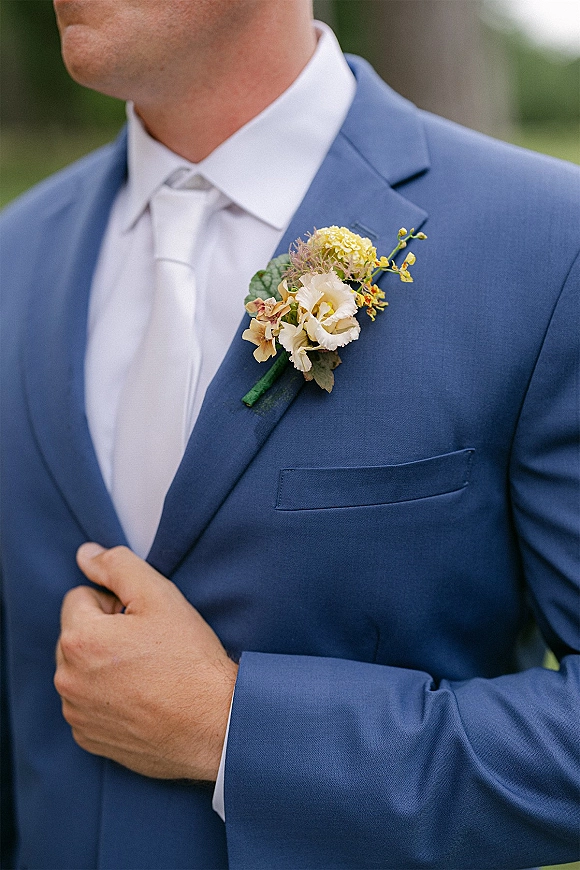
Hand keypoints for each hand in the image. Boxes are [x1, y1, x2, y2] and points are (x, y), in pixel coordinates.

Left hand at [54, 544, 237, 780]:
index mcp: (78, 640)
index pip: (80, 597)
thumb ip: (117, 566)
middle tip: (148, 647)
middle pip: (77, 635)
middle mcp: (67, 680)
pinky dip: (108, 699)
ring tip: (148, 674)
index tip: (143, 621)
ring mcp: (77, 714)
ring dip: (104, 667)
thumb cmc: (188, 659)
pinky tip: (142, 700)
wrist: (213, 724)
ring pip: (82, 671)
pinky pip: (89, 704)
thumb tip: (85, 554)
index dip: (115, 602)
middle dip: (105, 634)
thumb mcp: (159, 596)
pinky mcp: (89, 738)